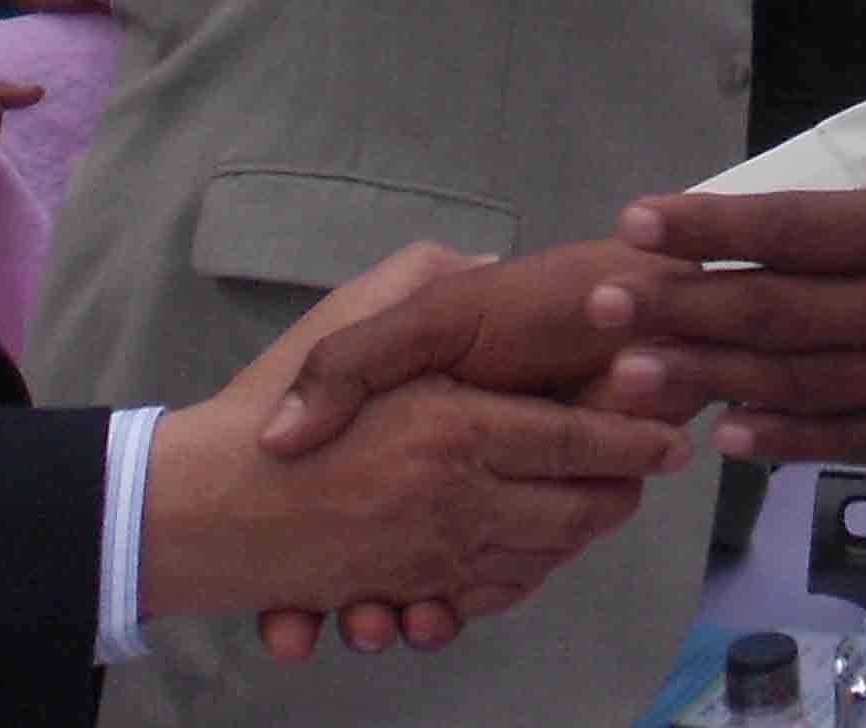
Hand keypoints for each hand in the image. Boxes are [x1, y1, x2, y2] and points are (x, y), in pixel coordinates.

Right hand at [136, 245, 688, 657]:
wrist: (194, 499)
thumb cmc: (282, 396)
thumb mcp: (361, 311)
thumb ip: (431, 282)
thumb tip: (488, 264)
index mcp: (460, 426)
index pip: (578, 441)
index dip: (634, 438)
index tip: (671, 434)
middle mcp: (459, 500)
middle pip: (574, 514)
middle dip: (616, 496)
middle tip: (639, 476)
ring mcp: (433, 557)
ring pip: (535, 562)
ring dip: (568, 543)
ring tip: (588, 515)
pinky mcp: (402, 594)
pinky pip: (481, 601)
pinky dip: (506, 587)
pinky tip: (510, 564)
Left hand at [600, 0, 865, 473]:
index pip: (807, 229)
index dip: (715, 227)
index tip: (642, 223)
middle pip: (784, 316)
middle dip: (682, 311)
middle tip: (596, 310)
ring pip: (812, 387)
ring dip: (715, 381)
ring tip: (633, 380)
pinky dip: (798, 443)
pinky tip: (742, 439)